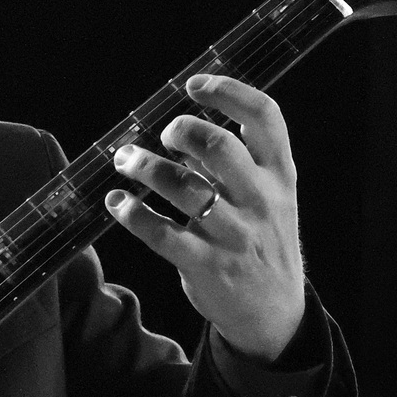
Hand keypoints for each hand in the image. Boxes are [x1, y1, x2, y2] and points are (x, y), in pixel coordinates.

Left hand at [106, 73, 306, 361]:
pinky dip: (132, 214)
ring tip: (125, 159)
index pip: (265, 117)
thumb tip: (180, 130)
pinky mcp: (205, 265)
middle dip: (180, 130)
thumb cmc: (263, 241)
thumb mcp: (268, 198)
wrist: (275, 312)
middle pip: (218, 146)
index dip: (228, 90)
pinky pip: (161, 233)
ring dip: (145, 166)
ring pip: (183, 187)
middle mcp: (260, 200)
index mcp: (280, 174)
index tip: (195, 85)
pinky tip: (117, 203)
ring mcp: (233, 234)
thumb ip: (231, 164)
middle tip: (162, 135)